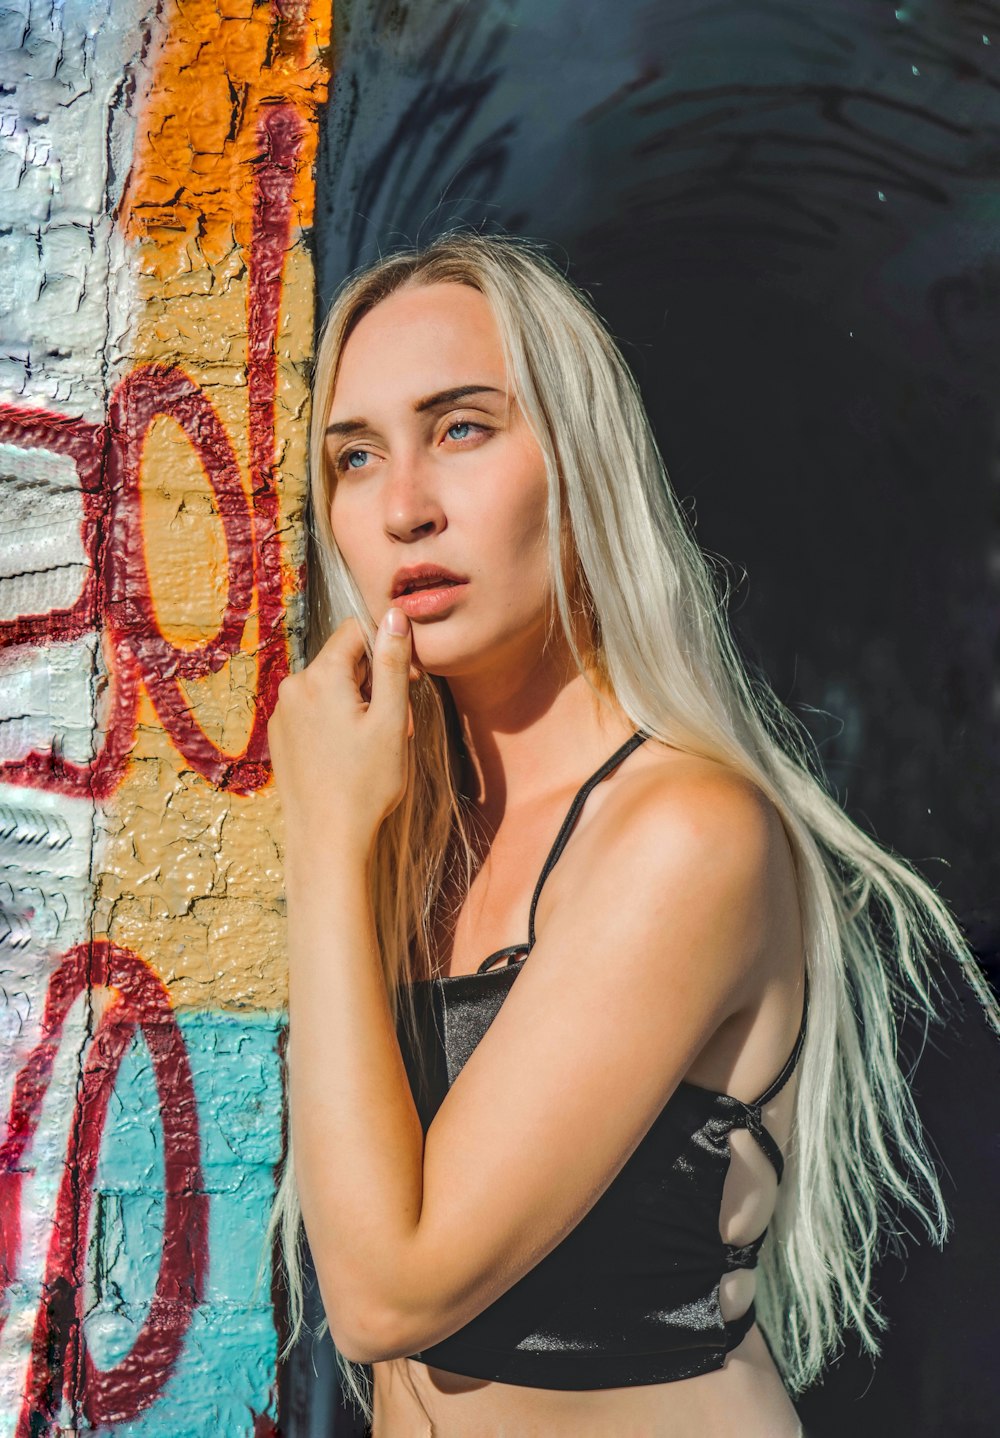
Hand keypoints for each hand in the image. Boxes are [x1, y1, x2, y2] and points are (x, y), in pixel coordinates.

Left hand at [267, 608, 418, 858]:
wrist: (327, 839)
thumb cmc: (365, 783)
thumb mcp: (390, 719)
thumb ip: (393, 663)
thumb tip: (396, 616)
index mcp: (320, 677)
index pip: (356, 631)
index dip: (388, 648)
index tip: (409, 679)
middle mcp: (293, 687)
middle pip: (343, 661)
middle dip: (374, 682)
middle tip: (396, 723)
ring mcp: (282, 714)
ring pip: (330, 688)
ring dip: (357, 703)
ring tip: (375, 744)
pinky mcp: (281, 737)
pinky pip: (314, 711)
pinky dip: (336, 721)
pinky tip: (351, 755)